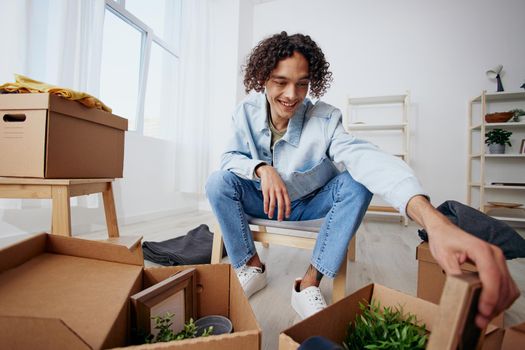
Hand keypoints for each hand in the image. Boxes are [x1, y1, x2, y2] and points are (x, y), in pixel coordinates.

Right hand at [256, 164, 290, 220]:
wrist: (268, 171)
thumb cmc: (276, 180)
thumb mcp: (283, 185)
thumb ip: (284, 194)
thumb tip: (285, 204)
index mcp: (284, 190)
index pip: (288, 202)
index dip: (288, 210)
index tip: (287, 216)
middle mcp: (279, 191)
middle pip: (280, 205)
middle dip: (280, 213)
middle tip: (280, 220)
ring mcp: (272, 191)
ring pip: (272, 204)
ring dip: (271, 212)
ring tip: (271, 216)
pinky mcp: (265, 191)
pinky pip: (266, 201)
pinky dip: (265, 207)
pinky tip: (266, 211)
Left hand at [407, 196, 519, 328]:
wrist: (445, 231)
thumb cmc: (444, 240)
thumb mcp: (443, 257)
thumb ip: (454, 274)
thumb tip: (461, 292)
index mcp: (481, 249)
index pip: (492, 276)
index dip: (490, 296)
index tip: (483, 311)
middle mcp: (494, 254)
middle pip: (503, 284)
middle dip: (494, 305)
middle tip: (481, 320)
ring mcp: (498, 259)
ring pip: (509, 287)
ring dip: (500, 304)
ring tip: (484, 316)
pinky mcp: (498, 265)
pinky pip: (507, 285)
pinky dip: (502, 298)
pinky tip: (491, 306)